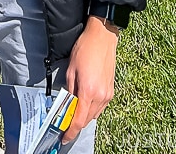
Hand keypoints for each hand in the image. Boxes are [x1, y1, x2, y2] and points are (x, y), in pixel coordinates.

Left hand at [62, 16, 117, 142]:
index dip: (71, 132)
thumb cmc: (85, 49)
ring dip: (84, 115)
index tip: (64, 138)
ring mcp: (107, 94)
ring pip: (94, 115)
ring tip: (75, 106)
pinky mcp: (111, 91)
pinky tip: (85, 99)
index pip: (79, 120)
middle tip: (66, 120)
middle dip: (76, 123)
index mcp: (88, 91)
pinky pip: (100, 107)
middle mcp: (100, 96)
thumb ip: (69, 90)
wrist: (103, 37)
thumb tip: (68, 105)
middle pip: (87, 120)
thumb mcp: (71, 69)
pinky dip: (92, 108)